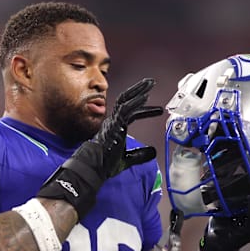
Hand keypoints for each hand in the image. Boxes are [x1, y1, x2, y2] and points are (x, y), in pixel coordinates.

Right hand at [37, 78, 162, 218]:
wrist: (94, 168)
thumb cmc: (105, 163)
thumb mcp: (128, 159)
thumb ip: (140, 155)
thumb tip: (153, 152)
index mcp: (115, 127)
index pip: (129, 112)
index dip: (142, 107)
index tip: (155, 107)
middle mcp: (113, 121)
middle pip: (126, 100)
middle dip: (138, 90)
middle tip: (150, 83)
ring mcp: (113, 121)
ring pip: (125, 100)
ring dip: (138, 91)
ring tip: (150, 83)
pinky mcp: (114, 124)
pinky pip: (125, 109)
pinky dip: (135, 102)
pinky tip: (145, 97)